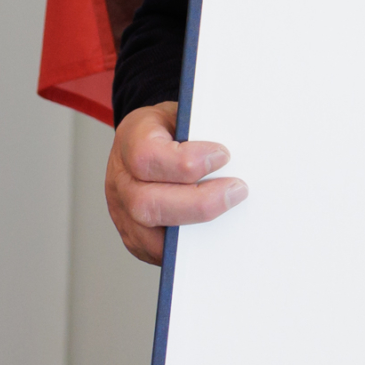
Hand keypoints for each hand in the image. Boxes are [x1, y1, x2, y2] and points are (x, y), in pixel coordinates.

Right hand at [104, 102, 245, 264]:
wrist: (152, 140)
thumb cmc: (174, 128)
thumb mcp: (187, 113)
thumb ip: (207, 127)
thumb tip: (244, 146)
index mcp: (131, 140)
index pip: (146, 157)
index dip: (184, 161)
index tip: (223, 155)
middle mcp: (120, 180)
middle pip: (146, 203)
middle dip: (198, 202)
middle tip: (237, 190)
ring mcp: (123, 213)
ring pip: (150, 233)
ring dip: (196, 227)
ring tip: (230, 211)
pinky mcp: (136, 238)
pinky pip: (158, 252)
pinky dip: (189, 248)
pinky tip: (217, 233)